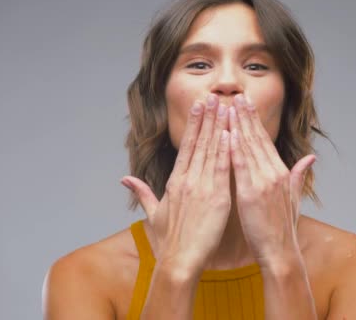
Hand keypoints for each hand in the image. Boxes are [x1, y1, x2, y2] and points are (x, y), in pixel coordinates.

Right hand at [121, 94, 231, 275]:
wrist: (178, 261)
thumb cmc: (168, 241)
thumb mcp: (152, 213)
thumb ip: (141, 193)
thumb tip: (124, 179)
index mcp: (174, 181)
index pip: (186, 146)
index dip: (193, 125)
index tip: (199, 106)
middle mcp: (187, 180)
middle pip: (198, 143)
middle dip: (206, 118)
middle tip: (213, 96)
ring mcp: (201, 187)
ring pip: (211, 151)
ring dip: (218, 127)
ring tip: (224, 106)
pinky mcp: (216, 198)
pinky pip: (222, 170)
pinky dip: (226, 151)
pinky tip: (230, 134)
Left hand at [228, 94, 315, 266]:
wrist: (280, 252)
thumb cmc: (282, 229)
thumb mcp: (294, 198)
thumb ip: (299, 175)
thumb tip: (310, 158)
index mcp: (281, 173)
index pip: (265, 141)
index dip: (255, 121)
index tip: (247, 104)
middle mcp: (273, 173)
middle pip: (257, 139)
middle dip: (246, 115)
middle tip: (237, 95)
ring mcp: (263, 182)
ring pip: (248, 147)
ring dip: (237, 125)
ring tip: (228, 106)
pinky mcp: (250, 193)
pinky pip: (240, 166)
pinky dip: (233, 148)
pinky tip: (226, 133)